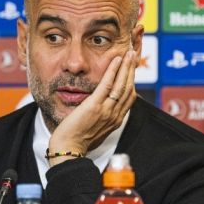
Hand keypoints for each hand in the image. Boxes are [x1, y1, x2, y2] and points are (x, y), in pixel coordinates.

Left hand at [48, 49, 136, 165]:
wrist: (68, 149)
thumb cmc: (77, 141)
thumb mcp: (95, 128)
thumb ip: (101, 116)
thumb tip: (101, 107)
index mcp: (116, 120)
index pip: (129, 97)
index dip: (132, 80)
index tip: (132, 68)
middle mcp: (115, 115)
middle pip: (129, 88)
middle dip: (133, 70)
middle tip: (134, 54)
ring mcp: (106, 110)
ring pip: (122, 85)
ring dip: (126, 66)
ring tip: (129, 53)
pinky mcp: (95, 106)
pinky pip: (107, 85)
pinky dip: (113, 71)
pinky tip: (116, 60)